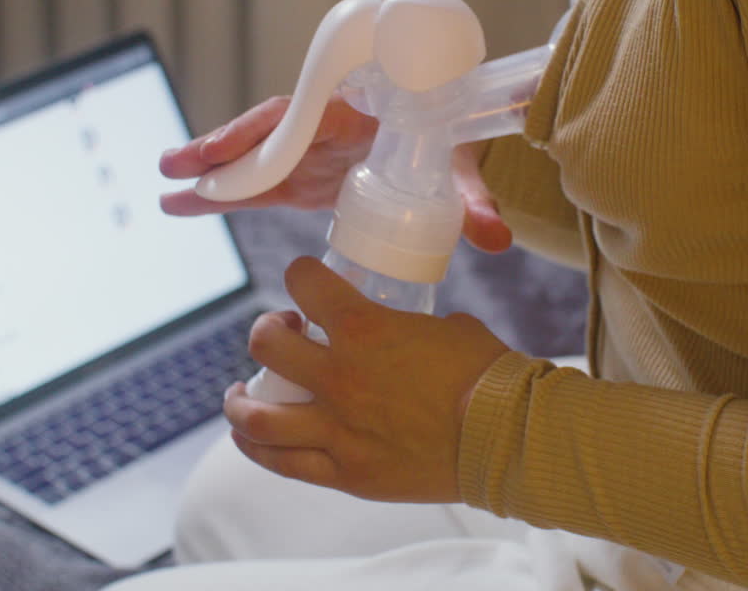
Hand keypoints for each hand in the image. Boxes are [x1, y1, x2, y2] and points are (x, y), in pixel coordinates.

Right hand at [159, 95, 511, 252]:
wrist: (451, 141)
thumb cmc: (451, 146)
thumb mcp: (460, 171)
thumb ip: (472, 202)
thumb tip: (496, 239)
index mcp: (357, 114)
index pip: (306, 116)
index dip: (267, 133)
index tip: (234, 148)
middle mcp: (325, 127)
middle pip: (266, 134)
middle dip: (221, 149)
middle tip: (175, 165)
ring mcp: (310, 152)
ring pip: (254, 158)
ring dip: (212, 172)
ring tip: (166, 187)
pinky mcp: (304, 175)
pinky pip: (257, 182)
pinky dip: (223, 193)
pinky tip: (183, 203)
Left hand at [222, 256, 511, 502]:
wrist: (507, 439)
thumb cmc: (488, 377)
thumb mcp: (449, 327)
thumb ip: (411, 327)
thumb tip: (405, 330)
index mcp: (365, 329)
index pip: (304, 282)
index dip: (300, 275)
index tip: (305, 281)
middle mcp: (340, 377)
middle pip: (265, 346)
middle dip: (267, 333)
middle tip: (285, 336)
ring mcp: (338, 429)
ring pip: (257, 415)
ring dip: (240, 400)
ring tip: (243, 393)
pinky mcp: (346, 472)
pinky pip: (282, 463)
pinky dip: (257, 447)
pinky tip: (251, 436)